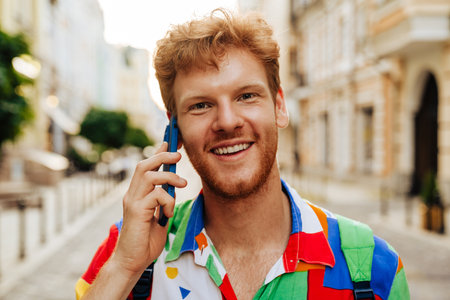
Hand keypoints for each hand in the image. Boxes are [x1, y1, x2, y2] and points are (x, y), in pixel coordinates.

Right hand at [112, 142, 186, 276]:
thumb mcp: (158, 216)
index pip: (145, 167)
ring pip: (148, 174)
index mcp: (137, 194)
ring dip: (169, 176)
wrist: (132, 261)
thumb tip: (173, 188)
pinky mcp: (136, 210)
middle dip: (161, 156)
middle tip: (178, 155)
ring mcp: (132, 201)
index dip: (157, 153)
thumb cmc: (146, 241)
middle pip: (143, 165)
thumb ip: (163, 201)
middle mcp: (132, 194)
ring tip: (182, 184)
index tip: (169, 143)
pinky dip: (167, 201)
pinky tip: (167, 215)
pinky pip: (156, 195)